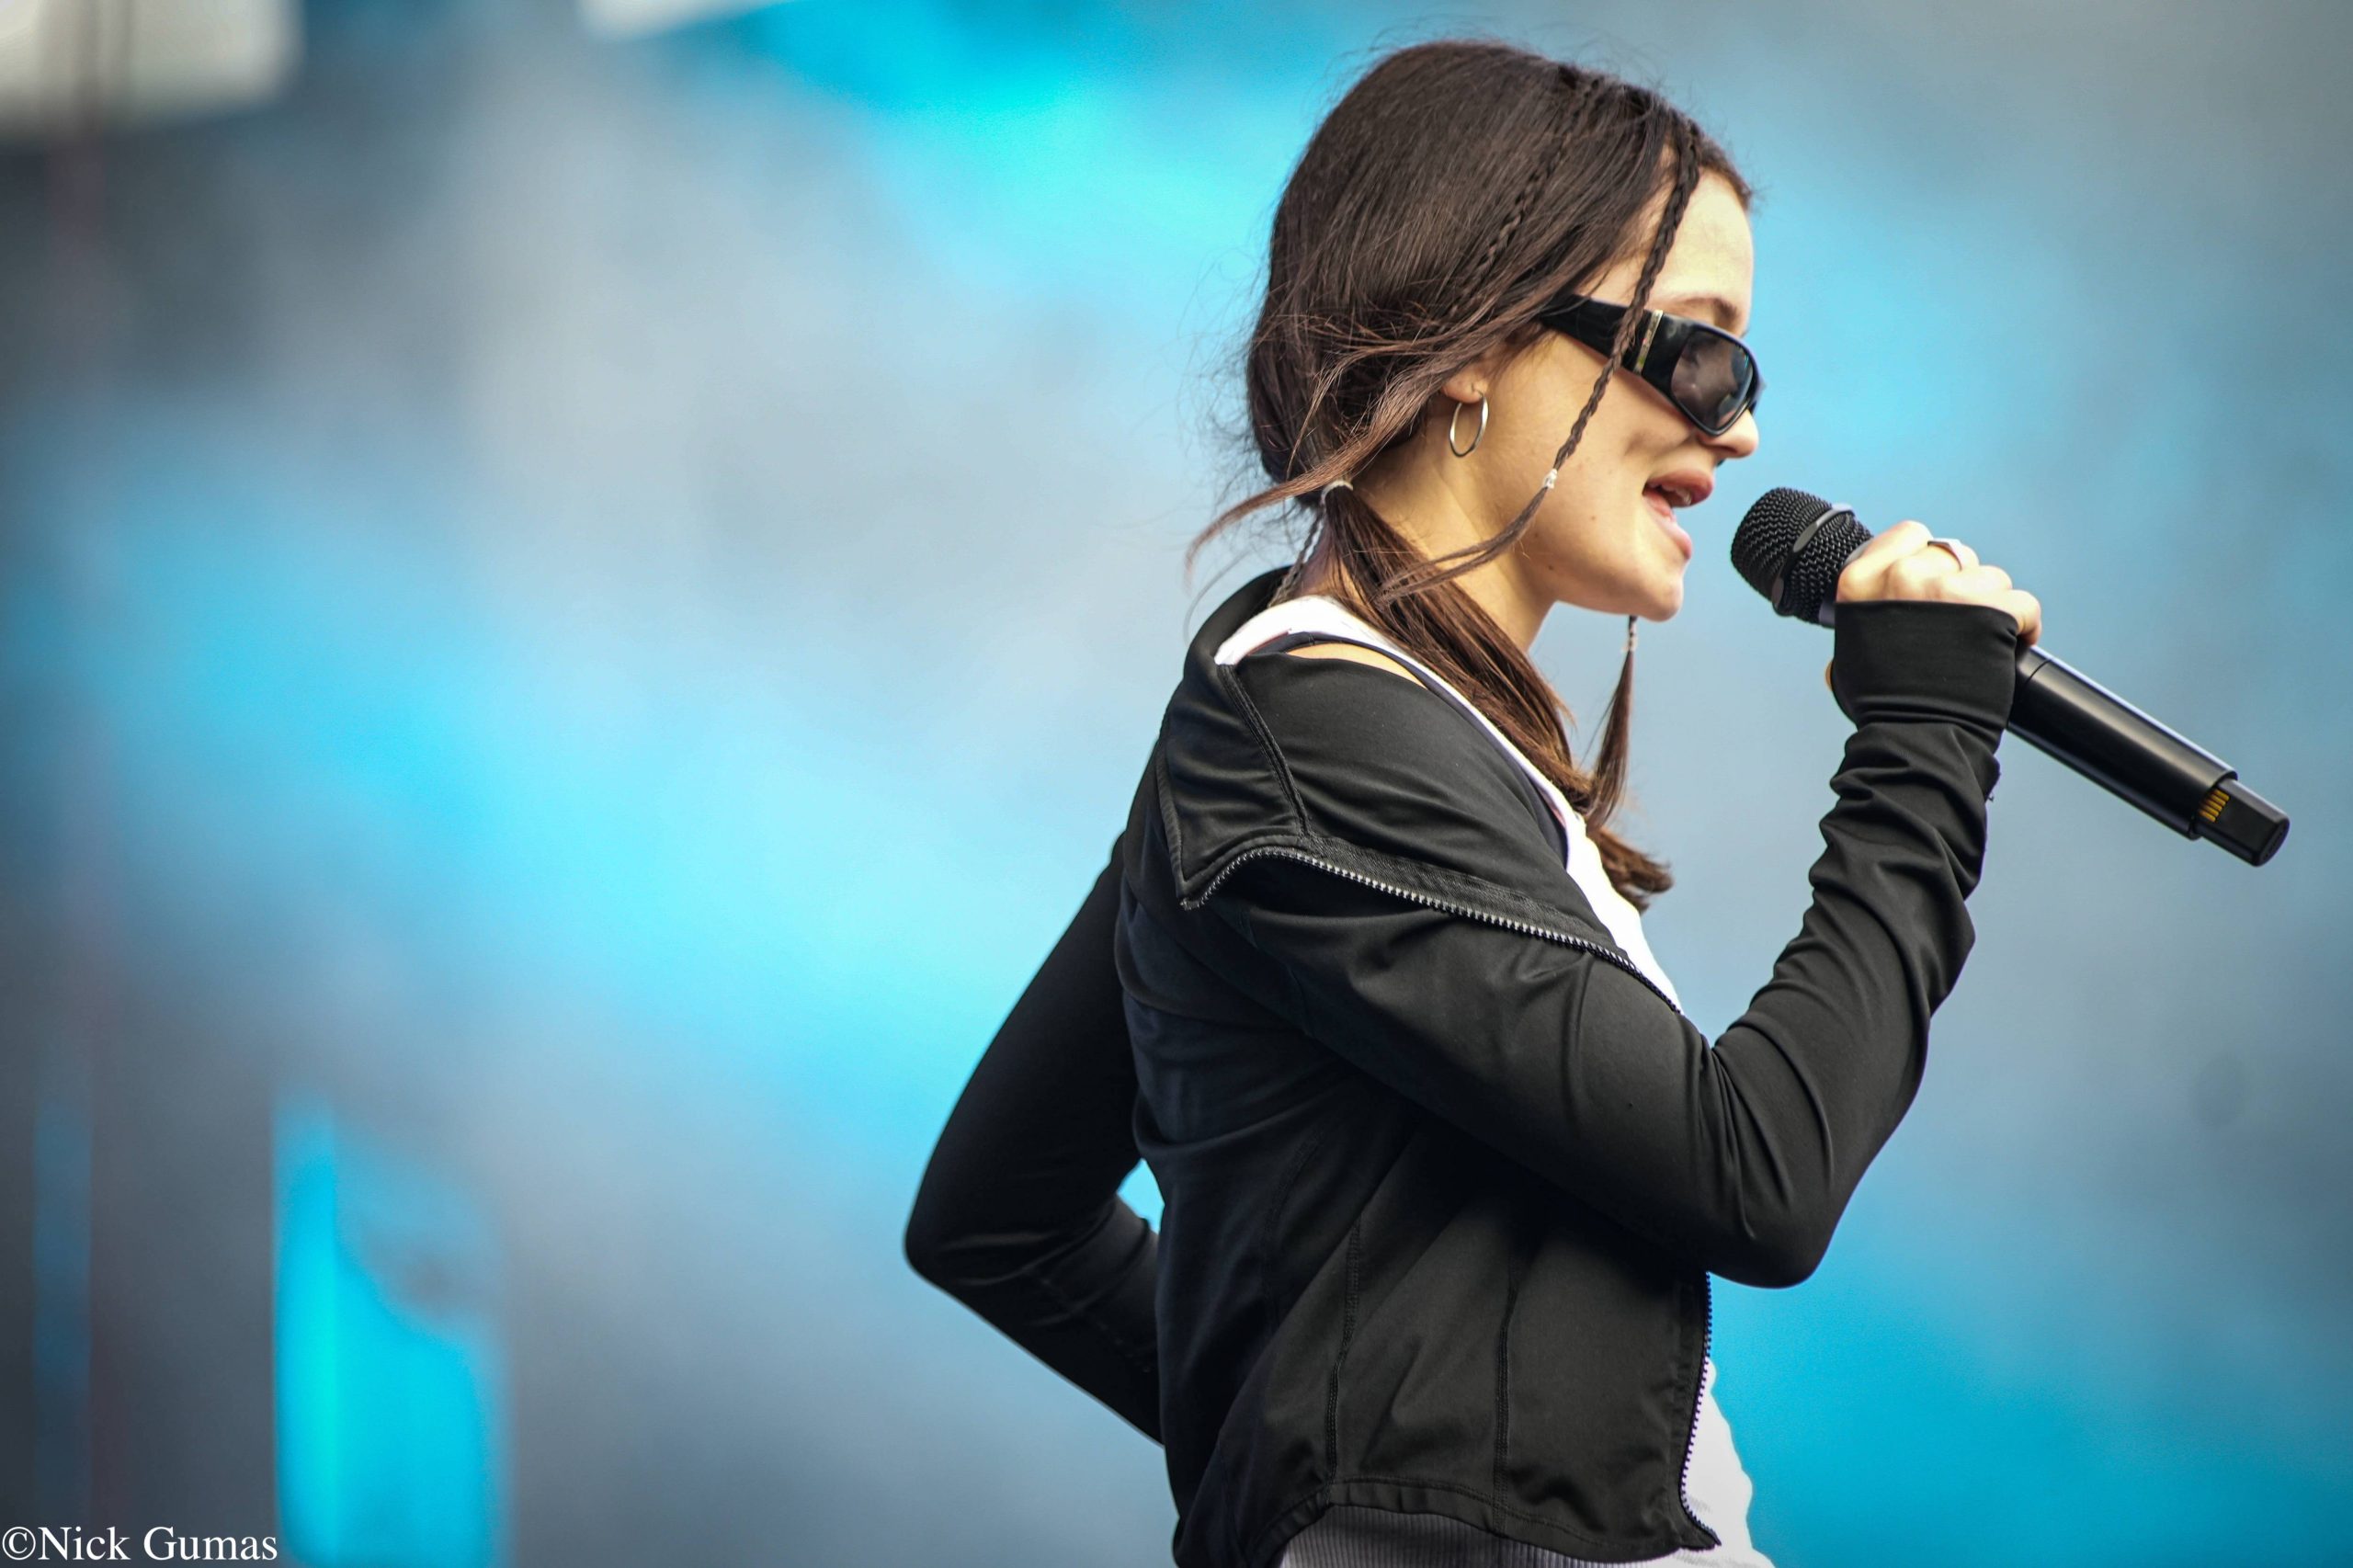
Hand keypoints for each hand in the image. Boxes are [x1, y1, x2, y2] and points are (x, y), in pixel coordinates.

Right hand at [1821, 520, 2042, 693]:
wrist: (1913, 738)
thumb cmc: (1880, 705)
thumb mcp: (1849, 654)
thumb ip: (1861, 622)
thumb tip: (1868, 616)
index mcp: (1861, 582)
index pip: (1910, 535)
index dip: (1929, 559)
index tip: (1935, 586)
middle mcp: (1902, 577)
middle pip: (1955, 556)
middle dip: (1962, 587)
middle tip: (1960, 626)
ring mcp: (1947, 591)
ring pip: (1992, 578)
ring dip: (1994, 608)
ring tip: (1982, 645)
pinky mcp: (1991, 609)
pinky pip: (2024, 604)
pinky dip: (2025, 627)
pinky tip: (2011, 647)